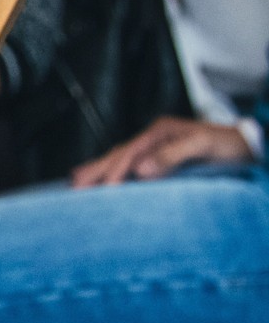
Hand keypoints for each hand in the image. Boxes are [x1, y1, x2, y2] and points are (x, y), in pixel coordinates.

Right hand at [71, 116, 253, 187]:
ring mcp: (153, 145)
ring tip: (76, 182)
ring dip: (98, 170)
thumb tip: (141, 168)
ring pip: (118, 158)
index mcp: (159, 132)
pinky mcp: (156, 156)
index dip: (116, 171)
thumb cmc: (227, 145)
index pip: (130, 154)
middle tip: (75, 187)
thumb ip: (172, 155)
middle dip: (96, 170)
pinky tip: (99, 175)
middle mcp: (152, 137)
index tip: (105, 190)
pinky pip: (127, 163)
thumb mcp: (203, 146)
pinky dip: (110, 169)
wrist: (245, 145)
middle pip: (117, 154)